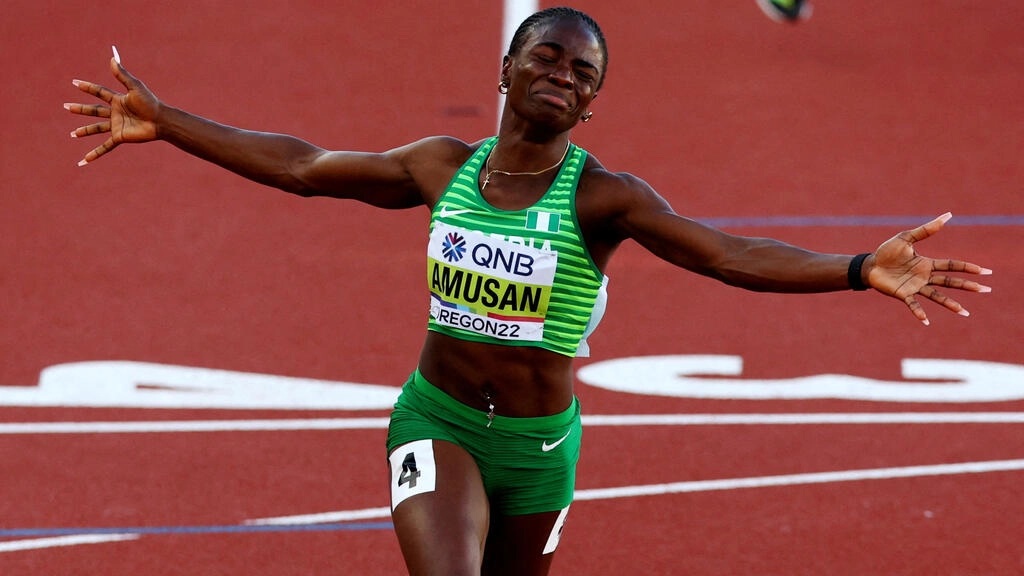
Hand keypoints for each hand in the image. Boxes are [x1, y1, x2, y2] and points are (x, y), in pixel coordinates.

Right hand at [65, 48, 160, 165]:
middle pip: (94, 110)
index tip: (74, 83)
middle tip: (66, 107)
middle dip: (80, 109)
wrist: (161, 121)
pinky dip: (95, 153)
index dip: (87, 87)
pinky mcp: (120, 137)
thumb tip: (112, 58)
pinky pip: (105, 147)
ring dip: (85, 130)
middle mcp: (116, 113)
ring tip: (72, 134)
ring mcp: (117, 125)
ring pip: (97, 128)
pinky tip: (85, 160)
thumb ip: (122, 74)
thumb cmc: (150, 103)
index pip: (99, 92)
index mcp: (118, 100)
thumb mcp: (135, 87)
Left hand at [867, 212, 992, 324]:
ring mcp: (915, 287)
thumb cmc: (887, 252)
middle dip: (968, 286)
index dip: (968, 267)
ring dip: (950, 304)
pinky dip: (919, 312)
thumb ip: (925, 230)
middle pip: (950, 282)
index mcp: (927, 264)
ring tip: (964, 312)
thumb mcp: (906, 238)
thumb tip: (948, 215)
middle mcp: (924, 277)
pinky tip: (926, 320)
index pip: (952, 265)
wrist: (869, 265)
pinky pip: (913, 304)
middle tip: (986, 290)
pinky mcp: (903, 294)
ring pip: (936, 296)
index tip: (985, 271)